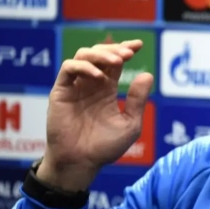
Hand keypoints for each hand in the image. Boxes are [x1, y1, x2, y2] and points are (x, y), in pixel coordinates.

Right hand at [37, 40, 152, 190]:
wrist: (82, 163)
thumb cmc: (105, 147)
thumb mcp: (130, 124)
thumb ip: (137, 100)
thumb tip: (148, 74)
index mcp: (106, 89)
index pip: (115, 62)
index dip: (125, 49)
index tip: (139, 45)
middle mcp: (90, 85)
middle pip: (99, 54)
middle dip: (114, 50)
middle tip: (129, 54)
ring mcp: (75, 87)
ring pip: (83, 56)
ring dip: (101, 54)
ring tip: (118, 62)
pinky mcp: (61, 92)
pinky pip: (69, 69)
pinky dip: (84, 67)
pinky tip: (99, 78)